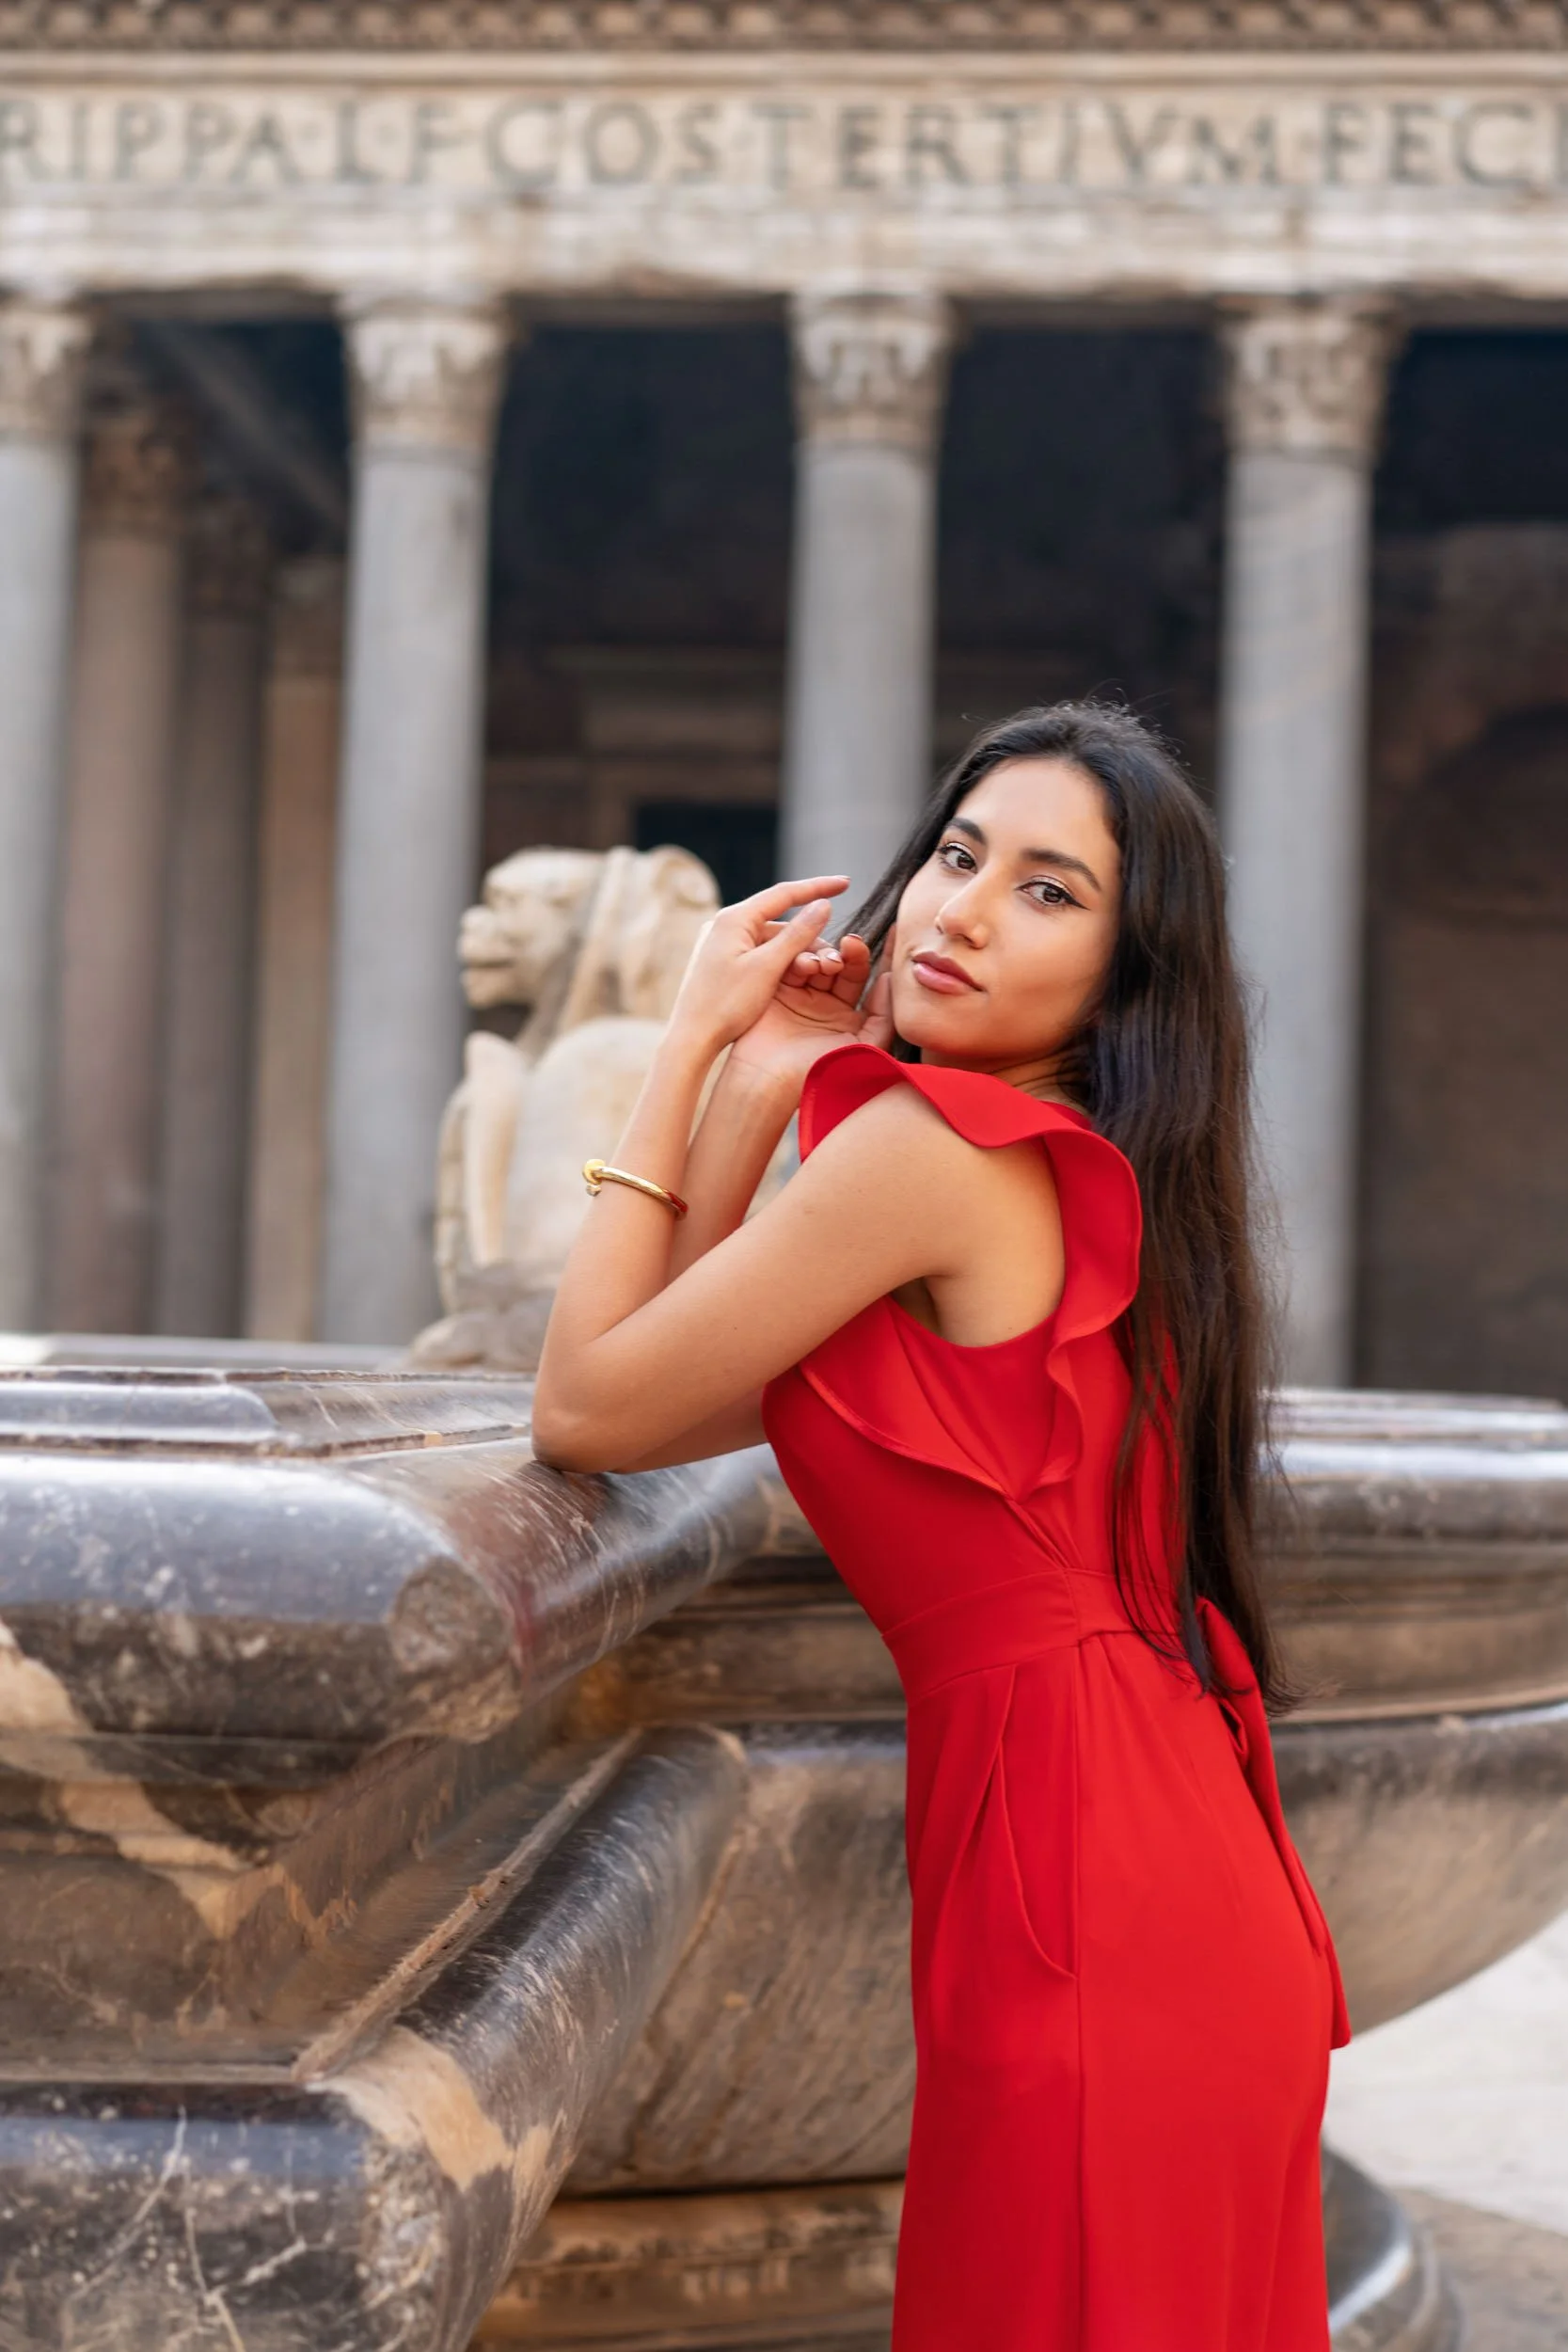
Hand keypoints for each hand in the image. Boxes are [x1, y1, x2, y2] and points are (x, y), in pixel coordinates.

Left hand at [664, 875, 851, 1059]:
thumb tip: (823, 905)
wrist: (691, 1039)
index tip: (845, 883)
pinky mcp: (722, 960)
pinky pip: (759, 952)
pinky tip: (794, 976)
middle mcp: (724, 924)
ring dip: (795, 951)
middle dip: (809, 933)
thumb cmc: (725, 1005)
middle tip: (833, 954)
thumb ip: (798, 934)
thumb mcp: (769, 967)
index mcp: (733, 918)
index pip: (784, 893)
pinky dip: (780, 961)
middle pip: (778, 919)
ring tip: (818, 971)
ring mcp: (722, 942)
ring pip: (770, 939)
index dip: (818, 887)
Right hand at [727, 930, 894, 1093]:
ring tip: (824, 965)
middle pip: (844, 964)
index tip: (896, 932)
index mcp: (850, 1019)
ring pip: (819, 960)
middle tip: (849, 945)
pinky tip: (804, 964)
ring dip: (824, 954)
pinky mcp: (777, 989)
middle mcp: (827, 1004)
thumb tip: (889, 981)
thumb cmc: (819, 1073)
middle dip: (850, 952)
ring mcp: (801, 995)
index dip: (883, 956)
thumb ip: (883, 1017)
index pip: (870, 980)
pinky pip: (791, 962)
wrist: (770, 1082)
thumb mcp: (864, 1049)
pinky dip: (800, 957)